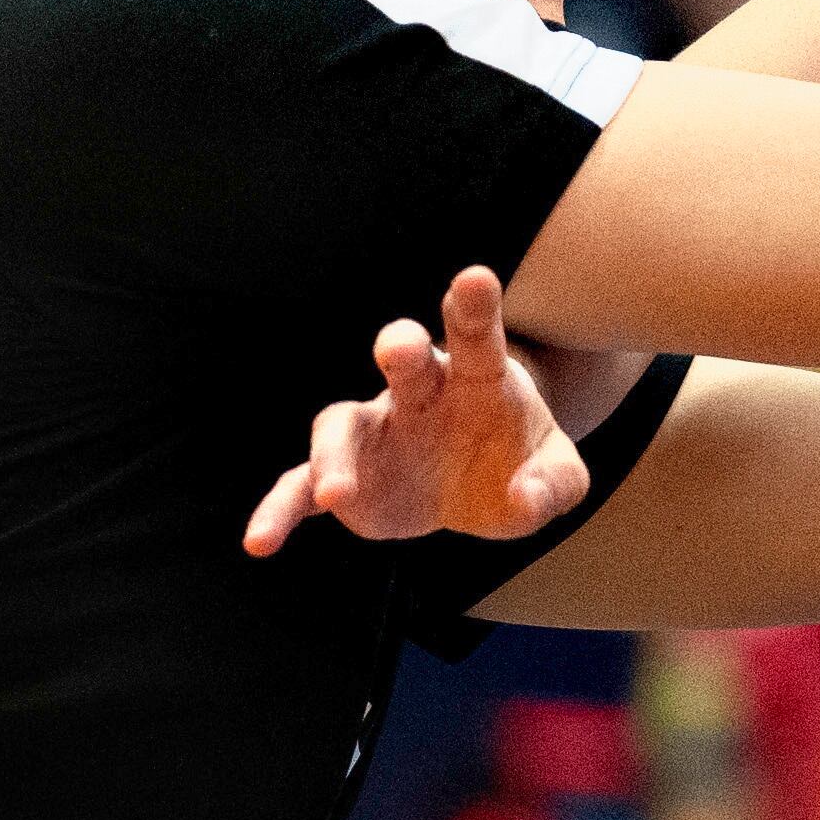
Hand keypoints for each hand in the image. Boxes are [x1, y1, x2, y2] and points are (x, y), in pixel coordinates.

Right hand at [241, 265, 585, 558]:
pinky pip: (300, 488)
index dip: (474, 307)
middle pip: (405, 361)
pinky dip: (280, 511)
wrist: (482, 483)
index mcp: (479, 380)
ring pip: (339, 425)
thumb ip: (553, 488)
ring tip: (337, 495)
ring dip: (334, 455)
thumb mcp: (558, 480)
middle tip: (398, 346)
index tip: (475, 278)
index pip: (478, 336)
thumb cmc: (521, 466)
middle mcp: (419, 393)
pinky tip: (261, 541)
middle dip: (400, 348)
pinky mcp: (347, 476)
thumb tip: (521, 499)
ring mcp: (375, 431)